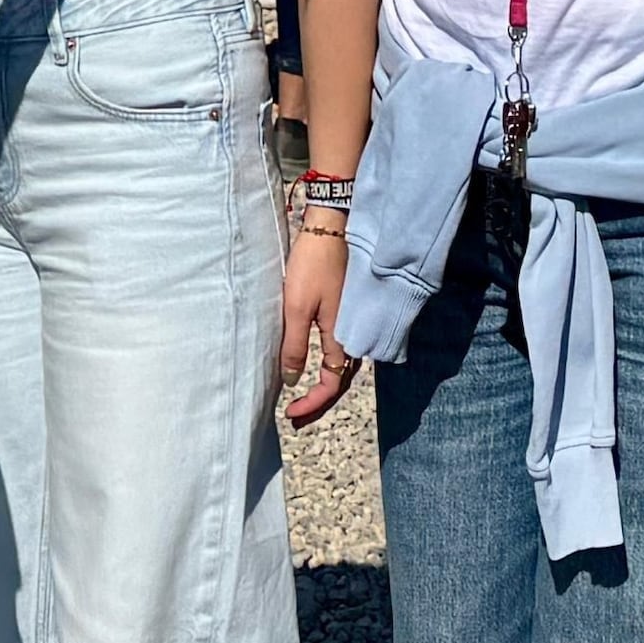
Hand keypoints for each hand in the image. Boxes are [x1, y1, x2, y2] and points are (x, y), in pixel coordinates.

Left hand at [278, 221, 357, 425]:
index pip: (332, 385)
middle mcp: (353, 333)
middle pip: (341, 380)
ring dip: (324, 385)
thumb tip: (292, 381)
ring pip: (342, 365)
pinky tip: (313, 363)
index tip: (290, 414)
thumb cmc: (312, 264)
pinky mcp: (346, 309)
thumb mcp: (296, 308)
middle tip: (296, 416)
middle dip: (319, 402)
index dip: (312, 404)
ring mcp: (351, 320)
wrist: (330, 226)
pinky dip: (327, 365)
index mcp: (343, 337)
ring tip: (302, 397)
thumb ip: (295, 347)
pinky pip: (340, 348)